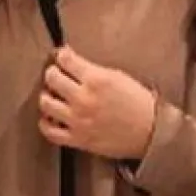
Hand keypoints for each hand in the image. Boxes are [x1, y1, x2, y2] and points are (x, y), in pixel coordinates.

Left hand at [39, 46, 157, 159]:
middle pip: (51, 78)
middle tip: (57, 76)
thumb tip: (72, 62)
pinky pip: (50, 132)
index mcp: (95, 79)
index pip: (64, 59)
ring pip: (46, 103)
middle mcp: (83, 99)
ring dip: (47, 96)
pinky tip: (51, 118)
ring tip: (53, 96)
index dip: (61, 56)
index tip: (63, 58)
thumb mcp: (117, 76)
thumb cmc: (138, 104)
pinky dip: (46, 124)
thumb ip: (92, 70)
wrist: (149, 132)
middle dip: (53, 73)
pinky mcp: (78, 139)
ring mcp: (78, 121)